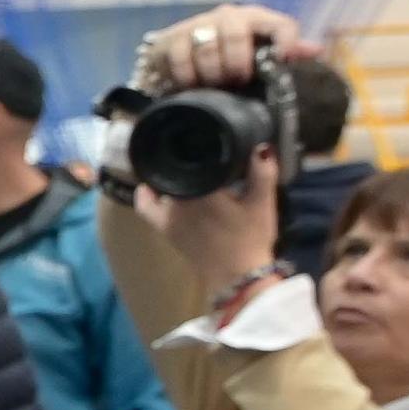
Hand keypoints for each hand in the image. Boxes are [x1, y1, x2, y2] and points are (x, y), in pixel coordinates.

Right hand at [136, 1, 311, 95]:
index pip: (280, 24)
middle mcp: (228, 16)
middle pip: (235, 33)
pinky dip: (187, 77)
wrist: (181, 55)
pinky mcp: (171, 38)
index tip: (283, 60)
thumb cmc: (228, 56)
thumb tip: (316, 49)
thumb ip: (284, 52)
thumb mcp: (257, 54)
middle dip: (236, 63)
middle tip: (236, 81)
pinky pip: (181, 57)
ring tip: (214, 87)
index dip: (285, 41)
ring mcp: (197, 24)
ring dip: (212, 73)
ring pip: (207, 46)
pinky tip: (192, 86)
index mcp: (257, 19)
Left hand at [143, 143, 283, 294]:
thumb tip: (260, 146)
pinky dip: (146, 195)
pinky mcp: (164, 229)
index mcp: (202, 188)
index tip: (196, 133)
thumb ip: (263, 173)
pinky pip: (146, 208)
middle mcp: (177, 199)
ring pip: (162, 184)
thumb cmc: (250, 238)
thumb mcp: (262, 203)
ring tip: (181, 163)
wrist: (238, 277)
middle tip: (195, 148)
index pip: (189, 156)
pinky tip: (149, 185)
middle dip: (184, 157)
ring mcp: (166, 215)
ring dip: (170, 174)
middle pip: (175, 168)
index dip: (192, 142)